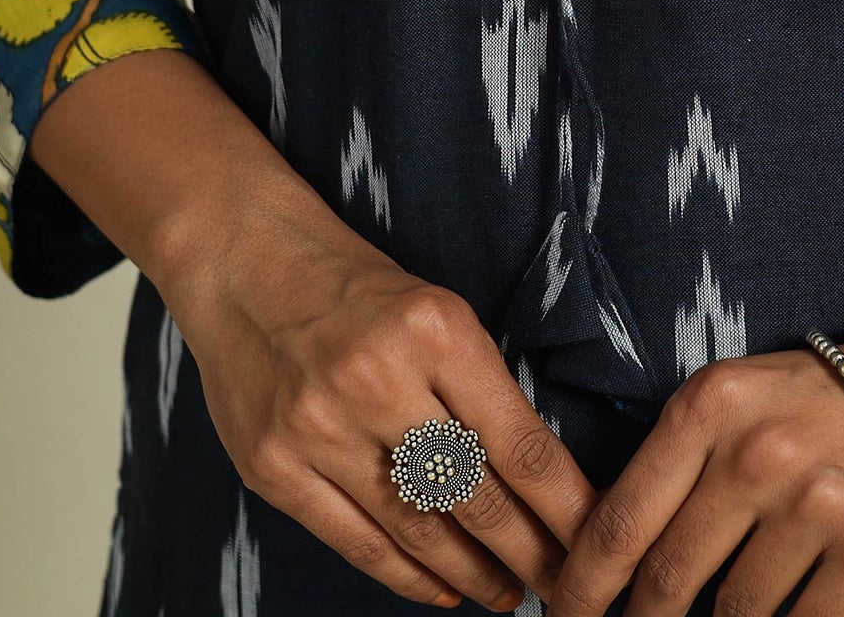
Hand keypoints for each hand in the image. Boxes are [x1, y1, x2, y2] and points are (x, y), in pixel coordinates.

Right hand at [29, 51, 598, 609]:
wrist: (245, 259)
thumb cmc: (356, 284)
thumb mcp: (434, 308)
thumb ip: (476, 385)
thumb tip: (537, 474)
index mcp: (435, 330)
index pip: (517, 441)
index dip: (564, 505)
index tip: (598, 539)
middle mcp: (378, 380)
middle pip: (473, 495)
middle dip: (529, 552)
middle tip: (568, 587)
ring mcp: (320, 428)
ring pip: (417, 527)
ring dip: (472, 573)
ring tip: (508, 595)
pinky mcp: (274, 465)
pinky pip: (354, 539)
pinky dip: (404, 575)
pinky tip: (440, 591)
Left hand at [545, 335, 843, 616]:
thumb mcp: (754, 394)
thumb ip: (690, 459)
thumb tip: (622, 549)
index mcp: (712, 403)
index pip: (621, 518)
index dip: (580, 585)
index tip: (560, 615)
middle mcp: (755, 451)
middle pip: (667, 580)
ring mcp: (815, 505)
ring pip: (735, 615)